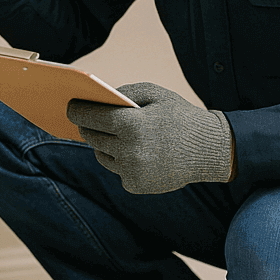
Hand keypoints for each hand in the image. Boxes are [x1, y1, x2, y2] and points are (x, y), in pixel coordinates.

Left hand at [66, 83, 235, 193]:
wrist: (210, 150)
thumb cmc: (180, 116)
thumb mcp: (155, 94)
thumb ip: (124, 93)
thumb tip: (95, 101)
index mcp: (132, 125)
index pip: (91, 117)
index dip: (77, 111)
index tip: (70, 107)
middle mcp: (128, 150)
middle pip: (92, 137)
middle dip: (87, 127)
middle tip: (84, 120)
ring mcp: (131, 171)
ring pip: (101, 155)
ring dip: (102, 144)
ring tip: (106, 135)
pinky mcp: (135, 185)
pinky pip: (117, 169)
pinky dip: (120, 160)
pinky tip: (131, 151)